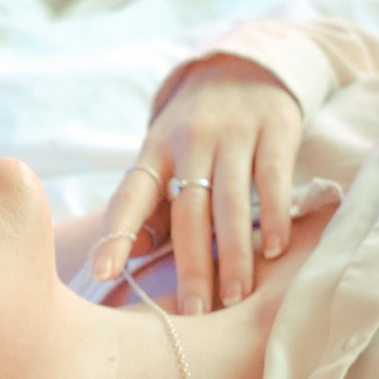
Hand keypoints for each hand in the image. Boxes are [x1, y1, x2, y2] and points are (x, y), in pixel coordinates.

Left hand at [91, 52, 303, 313]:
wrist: (246, 65)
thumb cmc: (196, 133)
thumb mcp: (165, 157)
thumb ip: (151, 205)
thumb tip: (131, 258)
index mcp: (154, 152)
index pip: (130, 195)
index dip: (115, 234)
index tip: (103, 272)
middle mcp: (190, 141)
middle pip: (187, 210)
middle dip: (191, 265)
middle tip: (194, 313)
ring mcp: (233, 134)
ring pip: (229, 201)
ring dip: (234, 253)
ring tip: (235, 296)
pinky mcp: (274, 129)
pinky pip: (272, 178)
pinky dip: (274, 216)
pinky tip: (276, 250)